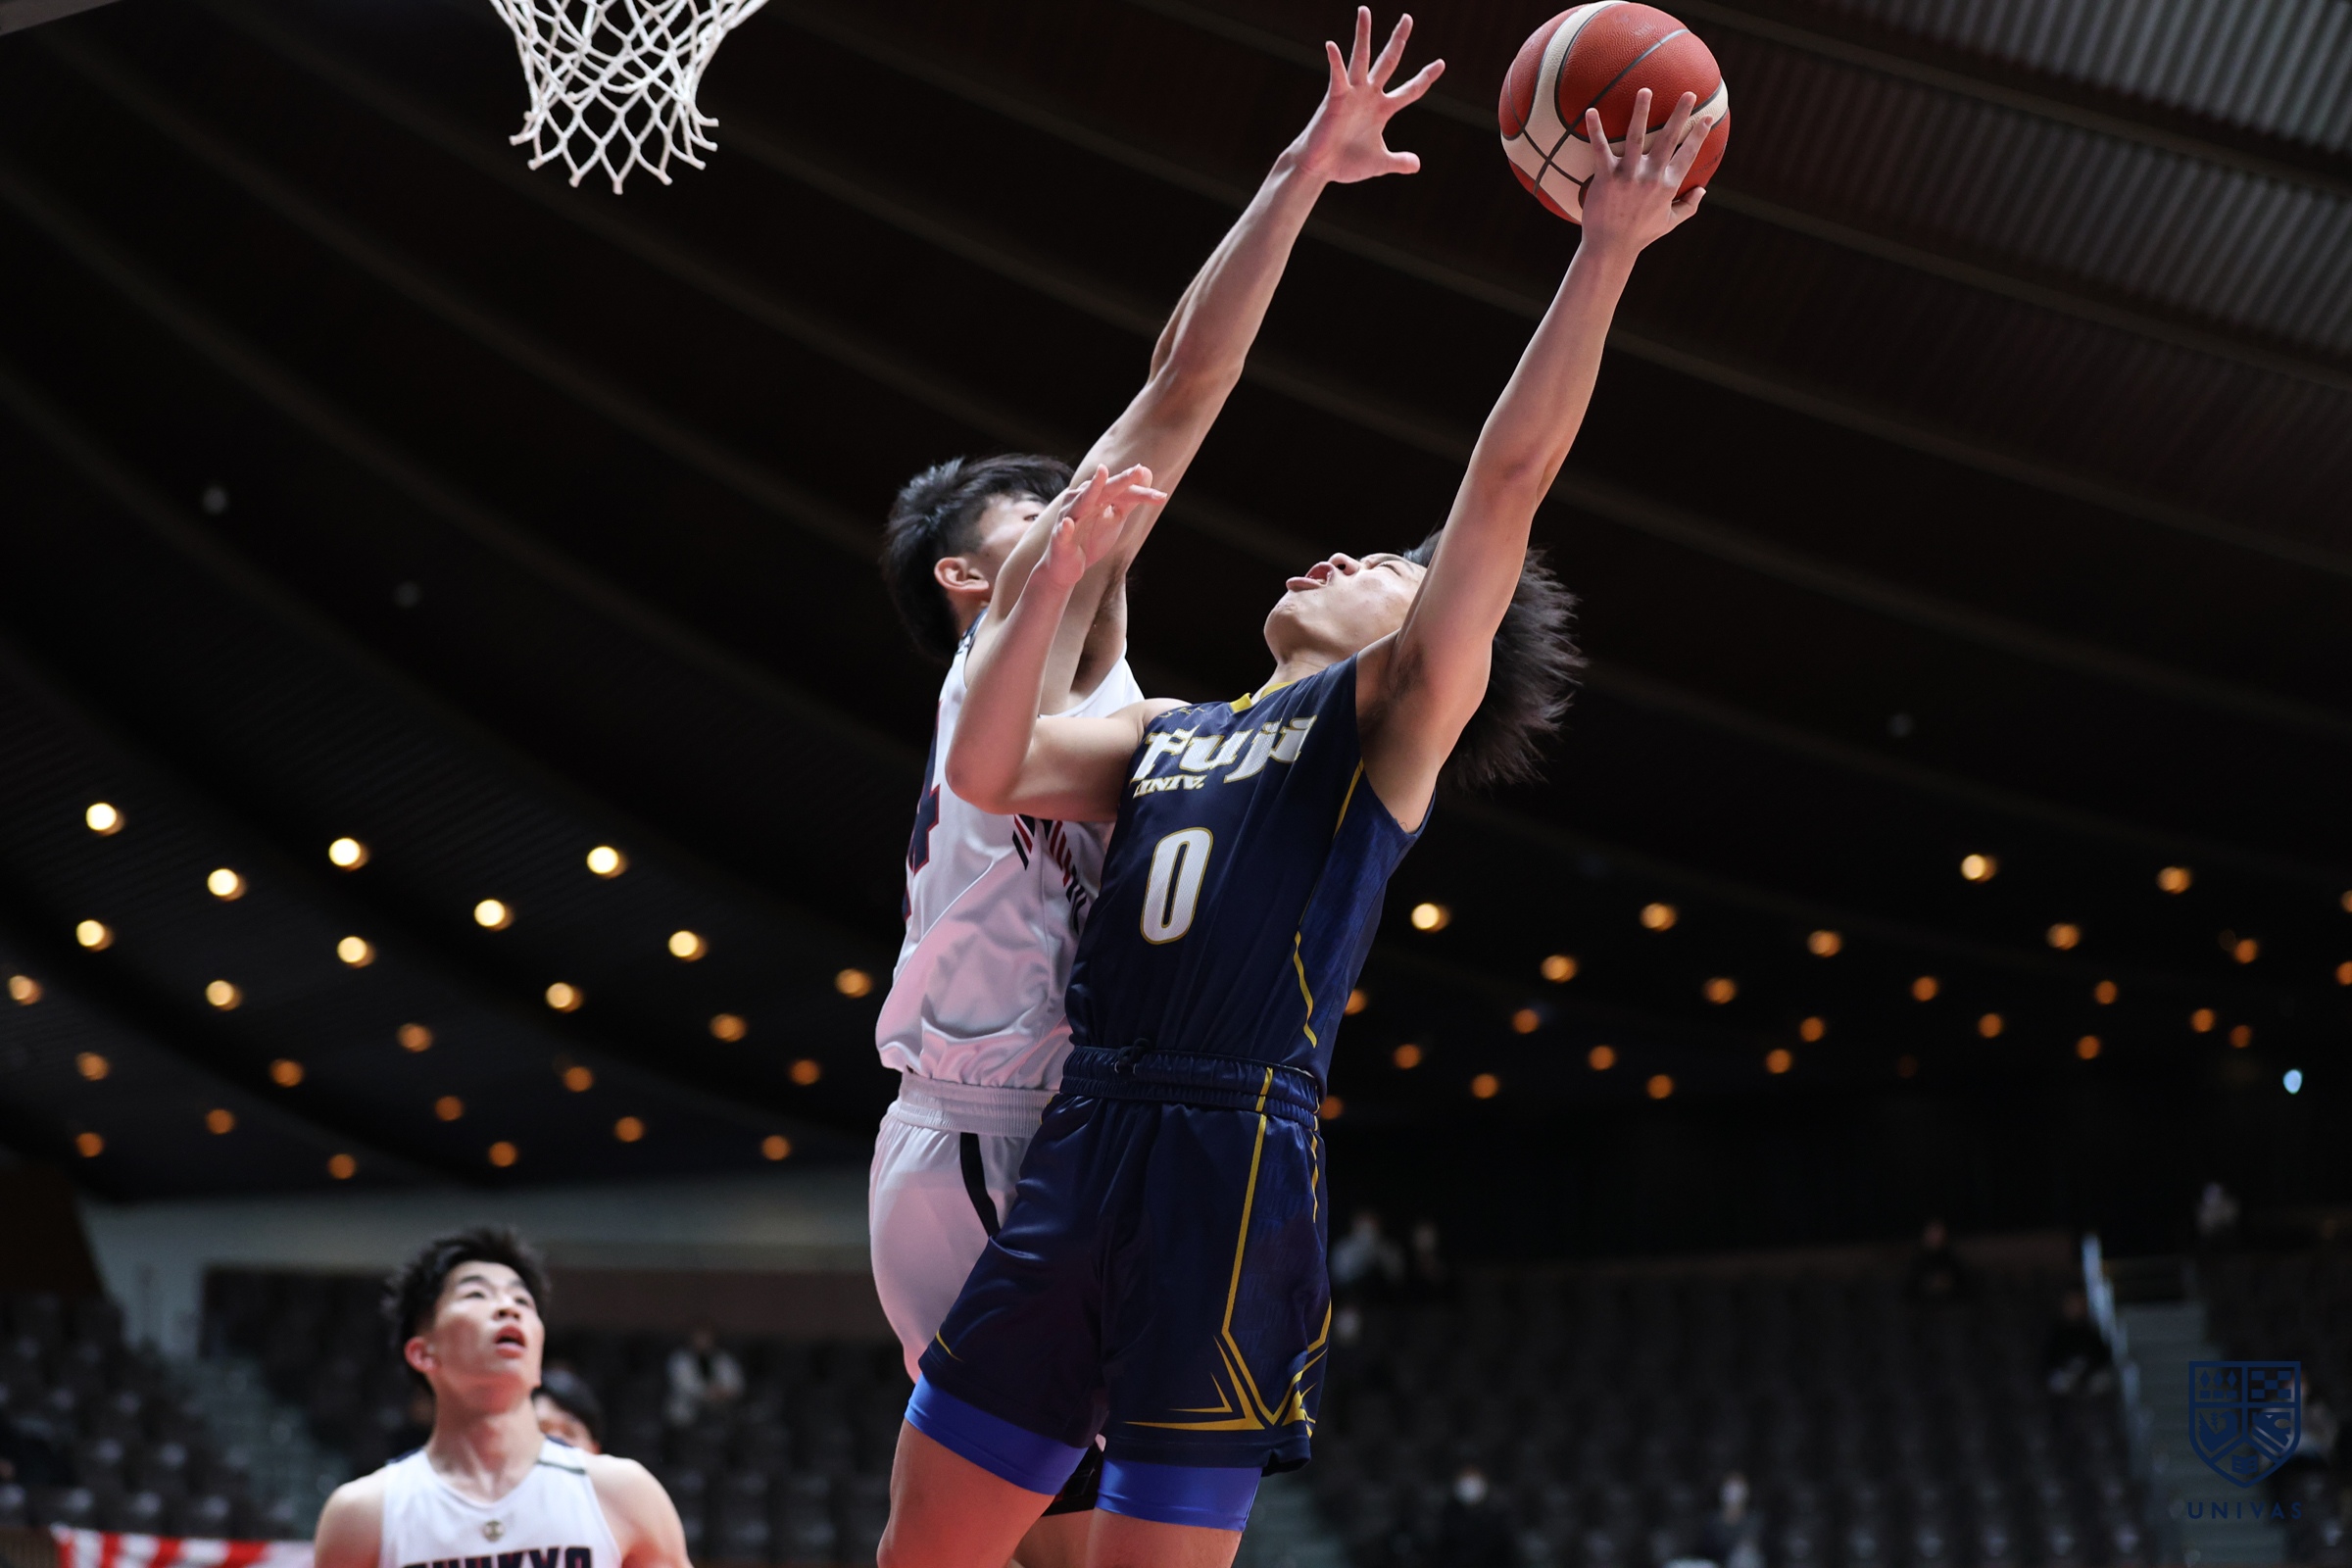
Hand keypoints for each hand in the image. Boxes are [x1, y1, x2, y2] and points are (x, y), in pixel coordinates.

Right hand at [1039, 464, 1165, 590]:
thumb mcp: (1115, 517)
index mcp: (1094, 496)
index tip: (1161, 496)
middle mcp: (1080, 501)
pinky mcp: (1060, 539)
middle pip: (1104, 489)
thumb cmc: (1090, 539)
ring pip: (1082, 502)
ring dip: (1092, 489)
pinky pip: (1063, 532)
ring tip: (1102, 473)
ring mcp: (1068, 519)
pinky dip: (1065, 528)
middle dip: (1122, 481)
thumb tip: (1146, 471)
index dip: (1140, 493)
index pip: (1120, 491)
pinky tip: (1068, 523)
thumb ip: (1130, 498)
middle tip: (1139, 471)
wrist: (1066, 568)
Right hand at [1292, 8, 1443, 184]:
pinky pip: (1336, 75)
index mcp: (1383, 109)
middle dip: (1398, 40)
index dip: (1425, 77)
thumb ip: (1399, 162)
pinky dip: (1335, 61)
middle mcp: (1369, 95)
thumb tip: (1417, 166)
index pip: (1410, 90)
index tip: (1440, 63)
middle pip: (1388, 61)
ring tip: (1364, 10)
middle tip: (1408, 18)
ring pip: (1361, 57)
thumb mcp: (1379, 163)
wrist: (1321, 169)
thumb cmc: (1346, 164)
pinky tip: (1332, 45)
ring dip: (1363, 34)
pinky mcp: (1335, 97)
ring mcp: (1353, 94)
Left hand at [1578, 89, 1712, 255]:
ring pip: (1636, 136)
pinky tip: (1592, 111)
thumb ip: (1688, 206)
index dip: (1698, 135)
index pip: (1687, 155)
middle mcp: (1651, 177)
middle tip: (1689, 93)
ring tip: (1646, 90)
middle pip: (1668, 139)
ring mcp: (1628, 175)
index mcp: (1668, 186)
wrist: (1610, 248)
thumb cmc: (1640, 235)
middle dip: (1680, 115)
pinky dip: (1595, 130)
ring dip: (1642, 112)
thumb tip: (1703, 191)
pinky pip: (1600, 148)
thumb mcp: (1669, 223)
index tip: (1707, 117)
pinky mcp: (1606, 177)